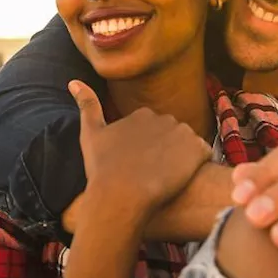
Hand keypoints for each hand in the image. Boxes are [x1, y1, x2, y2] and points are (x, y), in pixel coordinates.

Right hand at [68, 80, 211, 226]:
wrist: (121, 196)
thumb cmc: (103, 169)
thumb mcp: (91, 133)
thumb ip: (86, 105)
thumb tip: (73, 80)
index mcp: (143, 114)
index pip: (152, 130)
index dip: (146, 150)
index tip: (137, 165)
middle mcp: (165, 118)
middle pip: (171, 136)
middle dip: (165, 151)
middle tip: (150, 173)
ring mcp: (183, 134)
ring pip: (187, 145)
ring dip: (181, 158)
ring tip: (166, 178)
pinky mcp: (197, 151)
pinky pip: (204, 155)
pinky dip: (197, 165)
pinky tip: (181, 179)